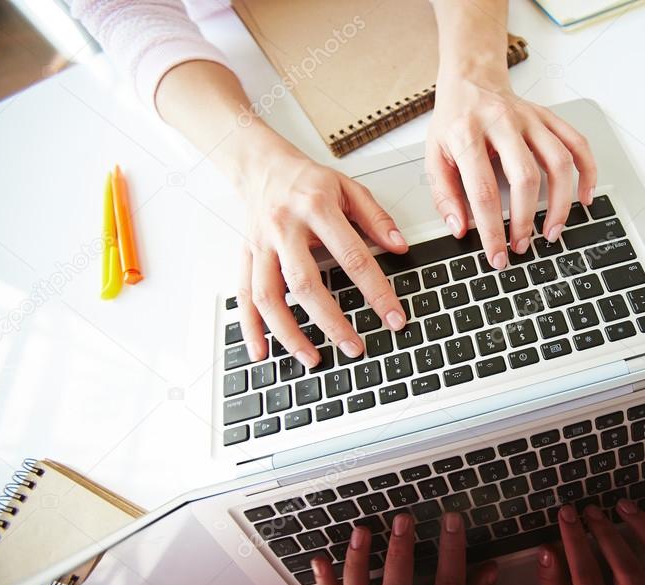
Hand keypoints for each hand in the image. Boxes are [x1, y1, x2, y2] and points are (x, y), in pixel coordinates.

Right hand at [236, 129, 408, 367]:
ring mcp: (261, 245)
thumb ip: (376, 218)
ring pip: (268, 296)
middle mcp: (284, 228)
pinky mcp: (245, 257)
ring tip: (312, 358)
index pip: (352, 256)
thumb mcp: (348, 187)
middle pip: (305, 283)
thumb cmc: (307, 180)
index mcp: (316, 208)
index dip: (376, 291)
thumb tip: (401, 247)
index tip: (394, 317)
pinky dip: (250, 329)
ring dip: (289, 333)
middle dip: (332, 322)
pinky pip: (243, 297)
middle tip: (355, 347)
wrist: (262, 166)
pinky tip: (261, 353)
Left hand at [426, 70, 596, 269]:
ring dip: (560, 203)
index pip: (483, 191)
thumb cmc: (454, 121)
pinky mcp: (549, 117)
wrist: (471, 78)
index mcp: (467, 134)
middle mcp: (503, 123)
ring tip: (552, 232)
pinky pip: (578, 144)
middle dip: (526, 220)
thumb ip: (444, 194)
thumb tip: (460, 228)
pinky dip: (587, 173)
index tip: (496, 255)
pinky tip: (584, 198)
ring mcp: (531, 119)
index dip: (492, 229)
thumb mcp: (433, 155)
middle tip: (522, 246)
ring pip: (558, 162)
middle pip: (525, 177)